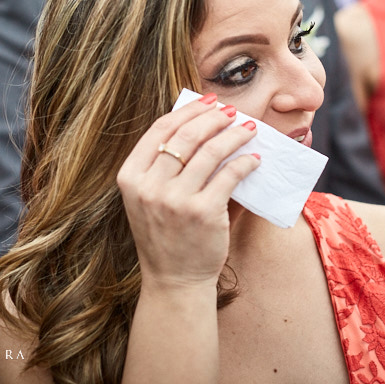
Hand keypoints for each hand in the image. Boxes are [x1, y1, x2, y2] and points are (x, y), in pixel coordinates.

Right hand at [117, 94, 259, 294]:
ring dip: (234, 134)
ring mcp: (175, 200)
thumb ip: (167, 166)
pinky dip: (245, 161)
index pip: (160, 130)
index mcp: (130, 177)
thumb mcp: (150, 198)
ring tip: (248, 128)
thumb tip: (205, 124)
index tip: (208, 101)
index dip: (187, 110)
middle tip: (232, 112)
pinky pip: (229, 174)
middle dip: (213, 118)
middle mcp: (149, 186)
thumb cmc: (166, 236)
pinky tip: (254, 158)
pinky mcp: (203, 212)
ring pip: (210, 151)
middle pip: (186, 135)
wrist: (174, 281)